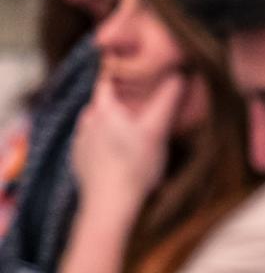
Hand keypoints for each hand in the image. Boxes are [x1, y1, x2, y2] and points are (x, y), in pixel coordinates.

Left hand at [70, 72, 185, 209]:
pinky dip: (103, 144)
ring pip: (96, 124)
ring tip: (128, 134)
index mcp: (103, 108)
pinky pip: (91, 144)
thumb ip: (167, 102)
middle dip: (118, 103)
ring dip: (110, 125)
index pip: (106, 79)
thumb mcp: (157, 132)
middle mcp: (86, 120)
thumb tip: (178, 74)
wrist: (110, 203)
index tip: (128, 68)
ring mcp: (79, 141)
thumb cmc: (135, 166)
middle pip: (103, 103)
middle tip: (138, 108)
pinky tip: (117, 156)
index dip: (117, 72)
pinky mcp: (78, 160)